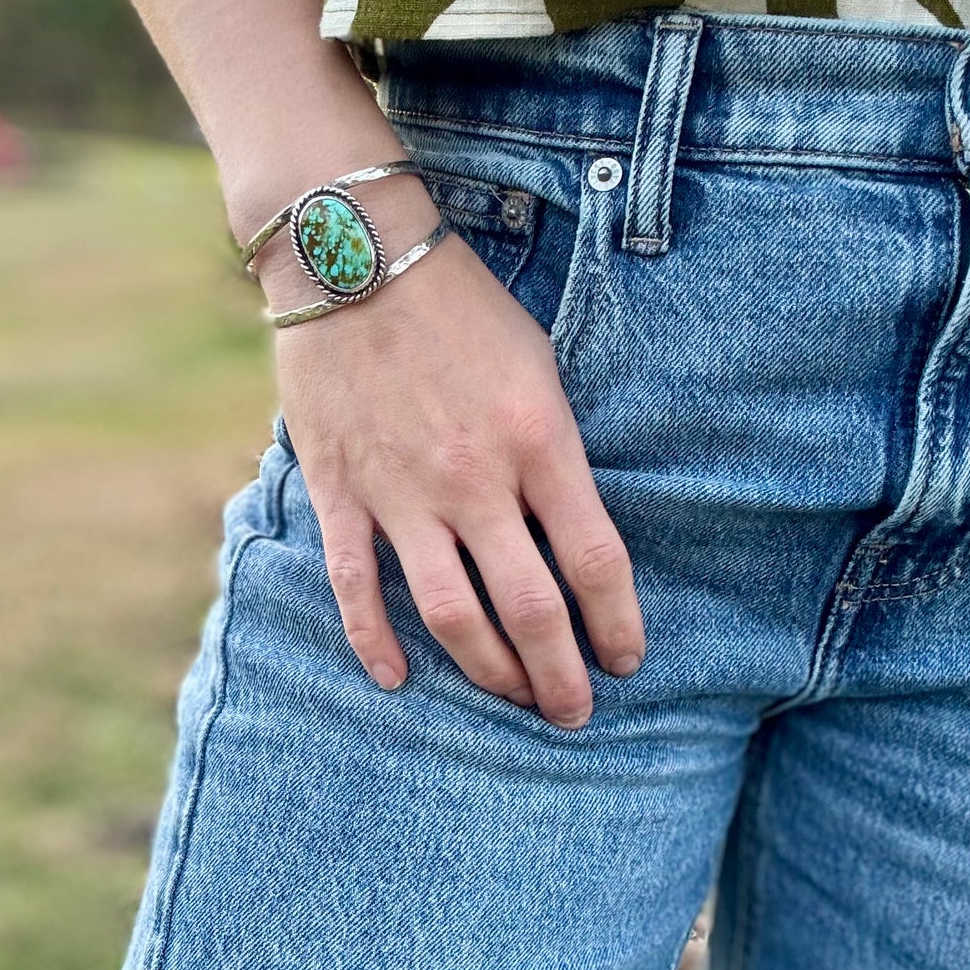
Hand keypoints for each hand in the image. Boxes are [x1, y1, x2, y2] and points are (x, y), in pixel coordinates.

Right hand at [274, 227, 645, 728]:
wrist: (355, 256)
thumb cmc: (460, 306)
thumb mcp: (538, 366)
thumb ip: (555, 452)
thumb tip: (572, 529)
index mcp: (537, 440)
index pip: (593, 560)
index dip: (616, 623)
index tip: (626, 659)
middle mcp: (474, 479)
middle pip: (529, 608)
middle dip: (559, 675)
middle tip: (574, 713)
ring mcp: (402, 492)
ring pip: (450, 614)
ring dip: (489, 671)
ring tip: (513, 697)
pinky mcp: (343, 492)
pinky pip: (356, 587)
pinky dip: (376, 642)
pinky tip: (398, 680)